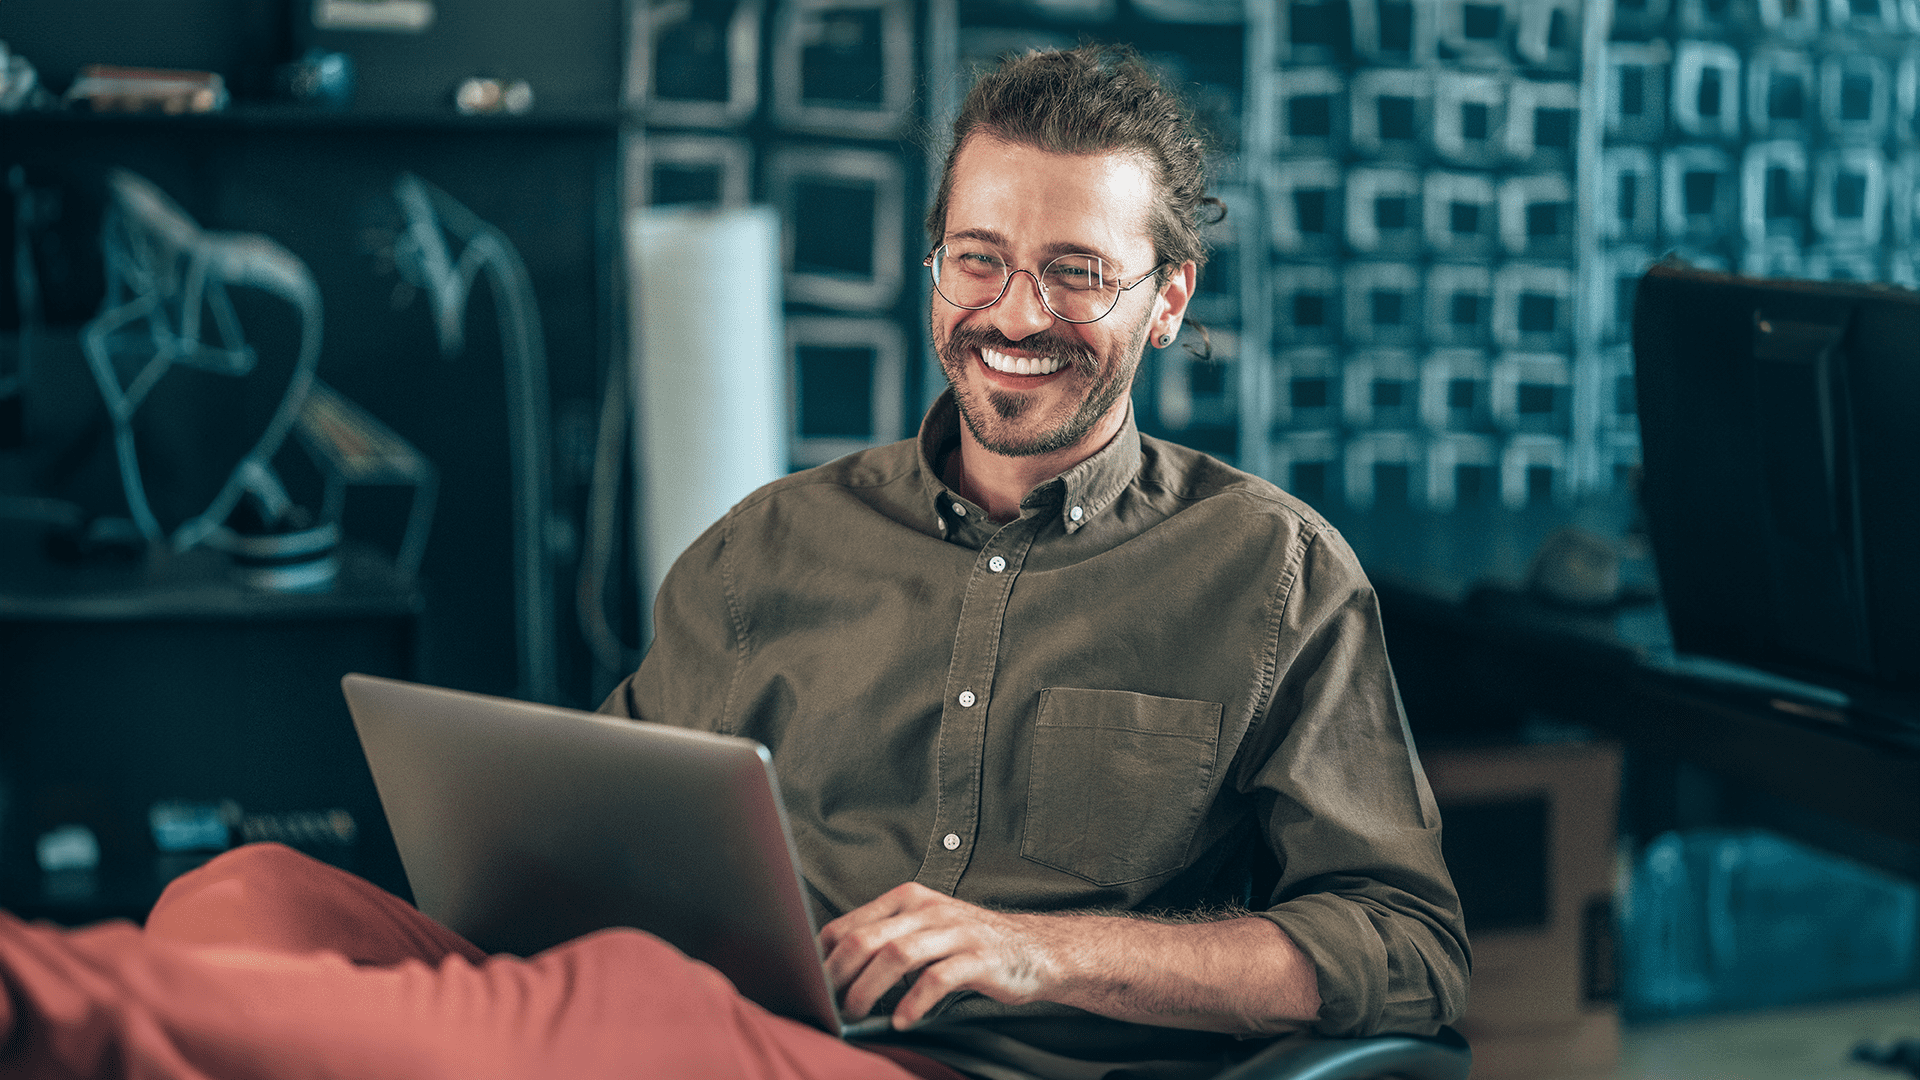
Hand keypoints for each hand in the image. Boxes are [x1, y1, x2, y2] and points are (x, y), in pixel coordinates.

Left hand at [817, 882, 1063, 1028]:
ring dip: (869, 990)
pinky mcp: (978, 957)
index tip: (811, 986)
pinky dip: (914, 1002)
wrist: (1034, 948)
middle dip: (839, 977)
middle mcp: (927, 909)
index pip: (849, 924)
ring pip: (897, 956)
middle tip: (829, 1006)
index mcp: (907, 899)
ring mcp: (954, 931)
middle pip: (867, 940)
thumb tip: (833, 972)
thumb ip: (885, 941)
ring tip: (857, 1015)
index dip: (823, 959)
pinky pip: (937, 979)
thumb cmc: (969, 945)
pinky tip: (903, 1021)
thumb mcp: (924, 931)